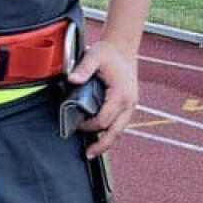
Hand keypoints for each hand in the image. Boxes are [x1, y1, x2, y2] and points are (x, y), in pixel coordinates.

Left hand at [67, 40, 138, 158]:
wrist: (123, 48)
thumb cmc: (108, 52)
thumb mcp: (94, 56)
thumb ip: (83, 68)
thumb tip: (72, 80)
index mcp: (121, 94)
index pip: (104, 119)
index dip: (89, 125)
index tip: (77, 124)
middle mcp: (129, 102)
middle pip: (116, 131)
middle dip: (102, 145)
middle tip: (88, 154)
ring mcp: (131, 105)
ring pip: (120, 130)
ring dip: (108, 141)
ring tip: (94, 151)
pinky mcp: (128, 104)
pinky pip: (120, 123)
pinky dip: (111, 132)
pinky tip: (101, 137)